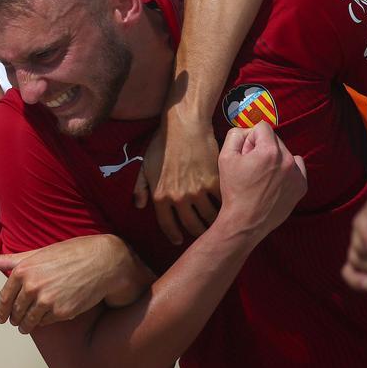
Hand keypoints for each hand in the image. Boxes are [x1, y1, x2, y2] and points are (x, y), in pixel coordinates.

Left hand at [0, 235, 150, 333]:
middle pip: (16, 311)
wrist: (102, 262)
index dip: (2, 310)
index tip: (1, 317)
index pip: (5, 297)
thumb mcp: (38, 253)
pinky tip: (44, 320)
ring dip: (26, 326)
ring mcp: (47, 301)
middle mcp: (32, 286)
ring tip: (26, 327)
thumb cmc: (70, 253)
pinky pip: (46, 323)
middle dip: (14, 318)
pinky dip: (43, 323)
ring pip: (29, 321)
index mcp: (23, 270)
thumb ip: (10, 259)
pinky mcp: (62, 312)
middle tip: (14, 322)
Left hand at [134, 116, 220, 244]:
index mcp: (160, 196)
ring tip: (216, 223)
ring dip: (213, 223)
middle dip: (197, 233)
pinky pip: (222, 203)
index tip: (178, 240)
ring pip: (209, 218)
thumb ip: (140, 187)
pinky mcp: (214, 182)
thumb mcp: (145, 166)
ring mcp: (197, 192)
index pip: (167, 225)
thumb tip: (139, 205)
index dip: (174, 235)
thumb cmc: (162, 144)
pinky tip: (227, 208)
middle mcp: (178, 198)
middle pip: (191, 226)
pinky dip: (225, 208)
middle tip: (202, 233)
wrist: (185, 127)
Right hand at [216, 123, 306, 241]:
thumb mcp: (225, 158)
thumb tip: (246, 131)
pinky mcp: (302, 186)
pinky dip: (286, 171)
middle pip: (275, 140)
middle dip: (262, 148)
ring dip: (275, 159)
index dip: (250, 137)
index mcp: (269, 151)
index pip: (262, 127)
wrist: (246, 221)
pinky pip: (297, 168)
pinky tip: (274, 182)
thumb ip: (235, 136)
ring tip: (262, 176)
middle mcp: (287, 159)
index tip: (245, 152)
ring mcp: (297, 174)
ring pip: (286, 153)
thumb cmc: (234, 190)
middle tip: (251, 166)